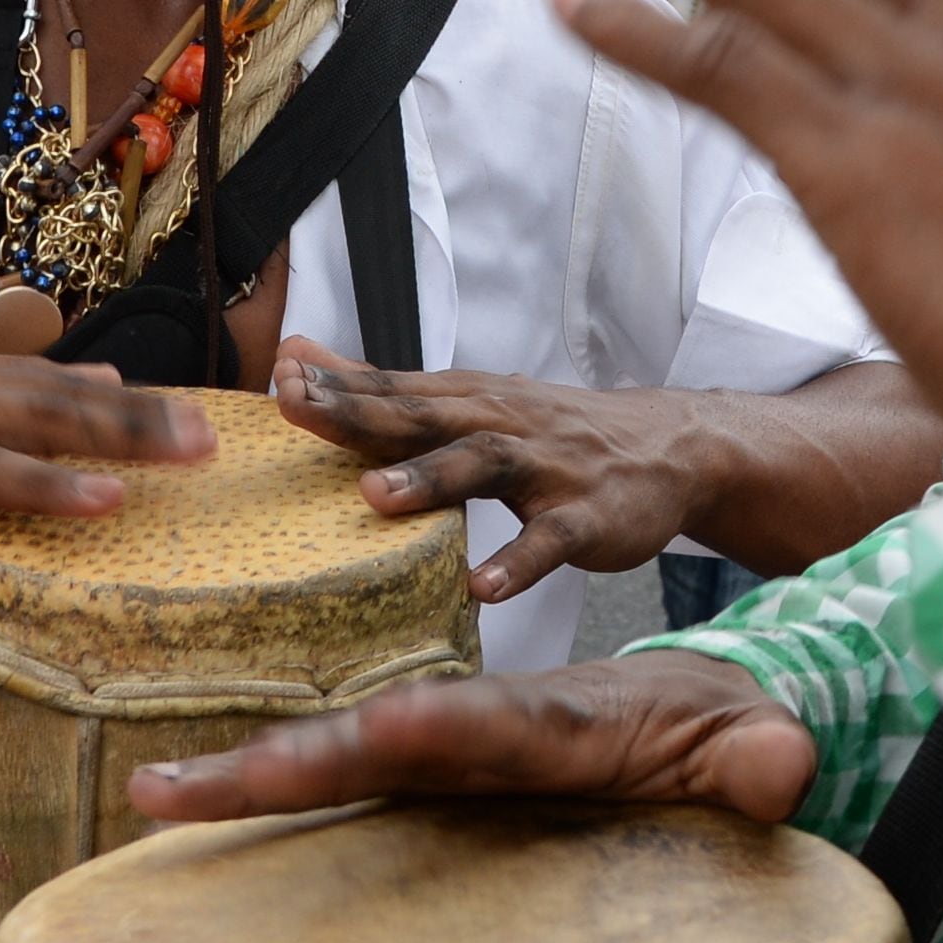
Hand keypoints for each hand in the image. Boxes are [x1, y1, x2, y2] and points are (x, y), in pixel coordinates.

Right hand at [130, 648, 818, 827]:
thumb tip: (781, 769)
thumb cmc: (714, 730)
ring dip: (248, 776)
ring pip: (337, 761)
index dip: (444, 728)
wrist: (687, 699)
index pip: (495, 725)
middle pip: (378, 740)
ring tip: (153, 797)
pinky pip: (339, 785)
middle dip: (290, 760)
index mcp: (560, 725)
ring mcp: (448, 753)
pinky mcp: (427, 776)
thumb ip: (763, 758)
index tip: (386, 729)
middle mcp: (485, 729)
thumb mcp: (753, 744)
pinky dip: (259, 788)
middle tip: (191, 784)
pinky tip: (179, 810)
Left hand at [277, 336, 707, 603]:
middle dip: (359, 413)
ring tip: (374, 497)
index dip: (334, 387)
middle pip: (423, 416)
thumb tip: (297, 356)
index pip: (392, 389)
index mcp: (467, 400)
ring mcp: (546, 470)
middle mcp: (501, 424)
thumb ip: (384, 387)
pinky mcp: (585, 517)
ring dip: (430, 480)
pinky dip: (517, 563)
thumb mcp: (469, 400)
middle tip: (296, 411)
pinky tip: (482, 586)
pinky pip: (549, 541)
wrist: (668, 447)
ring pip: (483, 466)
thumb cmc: (550, 431)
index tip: (275, 382)